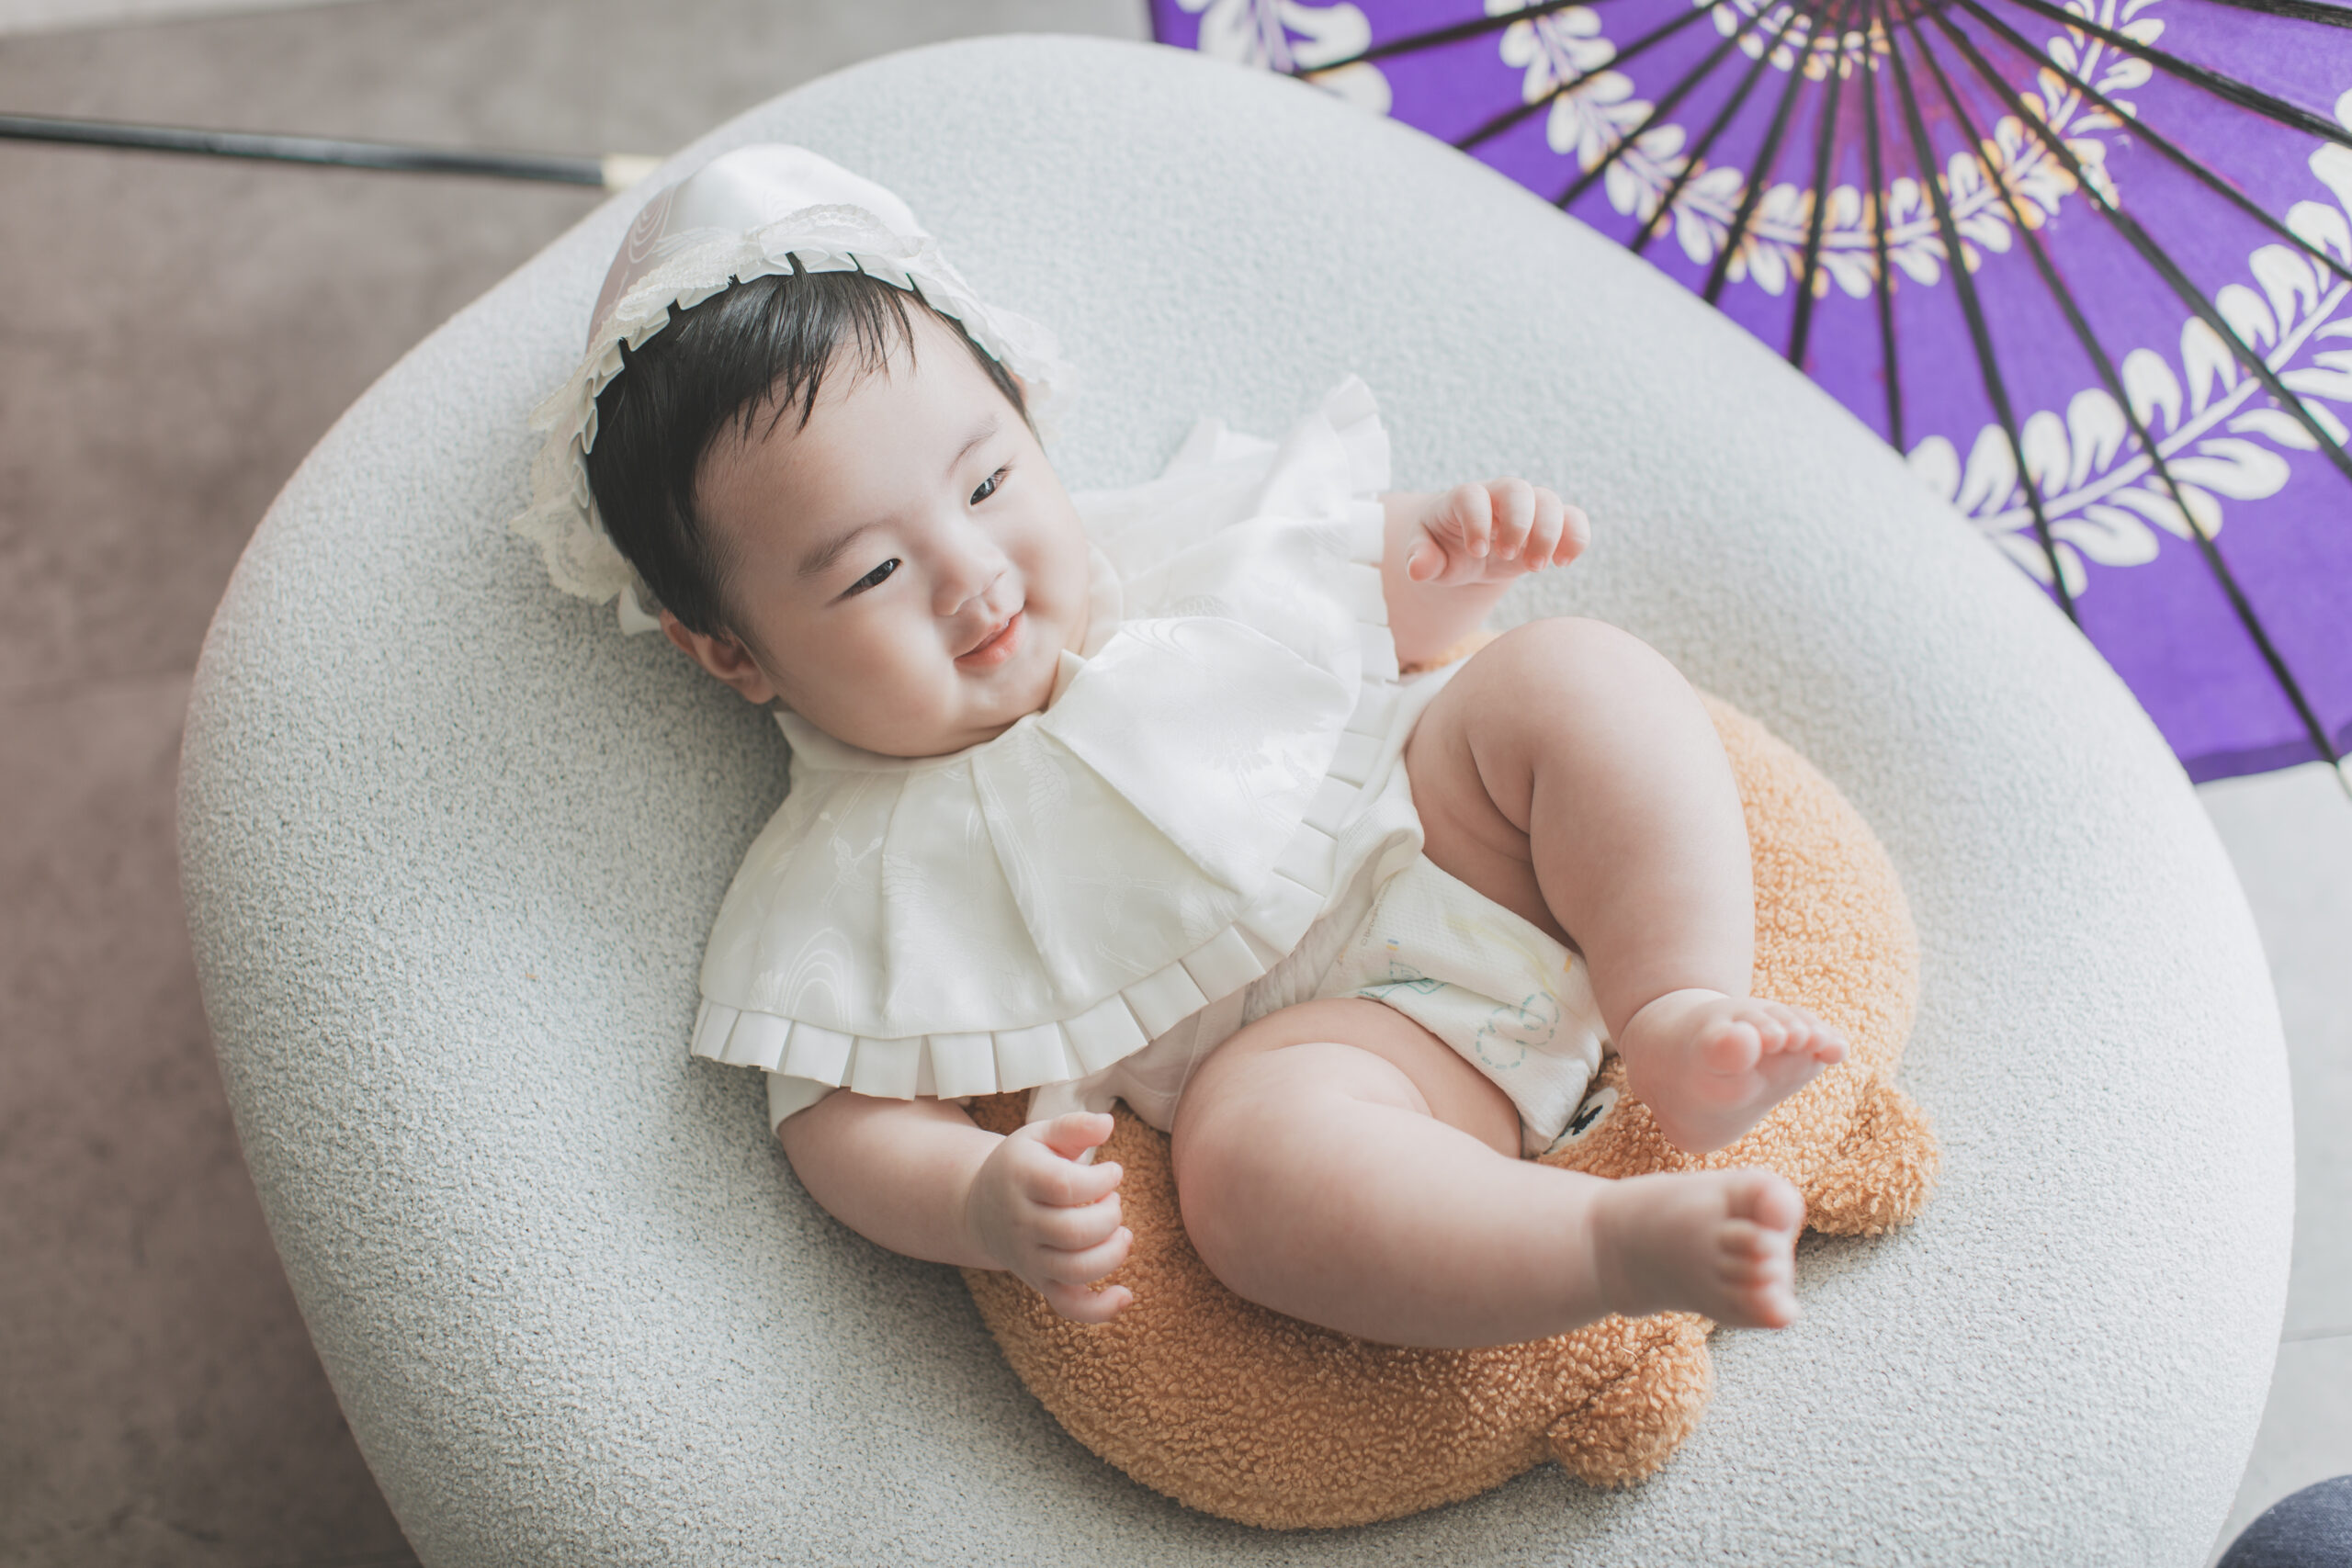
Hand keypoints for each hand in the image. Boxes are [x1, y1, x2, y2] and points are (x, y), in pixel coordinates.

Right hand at [962, 1111, 1132, 1322]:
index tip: (1113, 1172)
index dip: (1101, 1180)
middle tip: (1112, 1202)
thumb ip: (1074, 1126)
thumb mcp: (1042, 1135)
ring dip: (1112, 1253)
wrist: (981, 1205)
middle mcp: (1021, 1222)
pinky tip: (1125, 1295)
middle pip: (1074, 1232)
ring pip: (1075, 1270)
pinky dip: (1099, 1309)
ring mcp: (1029, 1257)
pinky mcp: (1040, 1281)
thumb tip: (1108, 1123)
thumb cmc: (1024, 1165)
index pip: (1067, 1187)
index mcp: (1021, 1179)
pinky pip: (1068, 1306)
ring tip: (1120, 1234)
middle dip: (1109, 1216)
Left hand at [1403, 479, 1588, 586]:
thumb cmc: (1443, 548)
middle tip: (1508, 556)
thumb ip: (1421, 559)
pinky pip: (1573, 518)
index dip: (1477, 521)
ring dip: (1549, 534)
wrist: (1467, 549)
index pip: (1472, 496)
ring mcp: (1527, 507)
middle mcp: (1498, 496)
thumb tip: (1418, 569)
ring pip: (1549, 501)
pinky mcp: (1549, 523)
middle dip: (1519, 523)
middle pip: (1517, 489)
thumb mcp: (1426, 554)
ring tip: (1535, 567)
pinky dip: (1576, 537)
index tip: (1477, 552)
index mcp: (1463, 498)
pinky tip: (1564, 562)